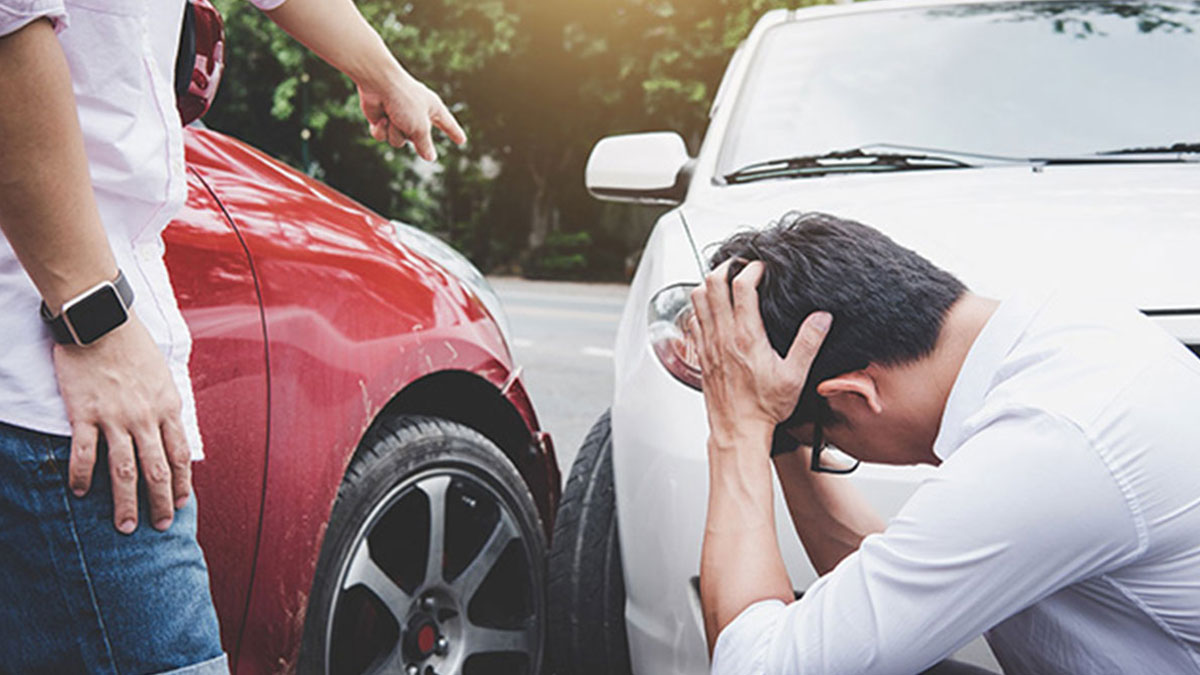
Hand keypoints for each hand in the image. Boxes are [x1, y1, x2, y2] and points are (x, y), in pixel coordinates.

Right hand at [52, 315, 190, 533]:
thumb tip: (170, 432)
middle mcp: (145, 417)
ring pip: (124, 470)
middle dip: (160, 502)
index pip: (180, 455)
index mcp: (167, 408)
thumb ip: (165, 407)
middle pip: (156, 470)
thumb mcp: (163, 376)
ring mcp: (115, 417)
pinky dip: (81, 476)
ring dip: (124, 502)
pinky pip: (84, 453)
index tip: (182, 504)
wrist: (102, 323)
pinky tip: (79, 493)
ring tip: (125, 526)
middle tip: (158, 527)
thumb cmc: (133, 347)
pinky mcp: (85, 413)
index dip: (182, 483)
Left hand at [357, 66, 466, 161]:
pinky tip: (380, 118)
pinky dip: (381, 130)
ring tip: (392, 117)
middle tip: (405, 120)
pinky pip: (384, 136)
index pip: (447, 124)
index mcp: (432, 108)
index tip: (462, 140)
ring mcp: (399, 116)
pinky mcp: (383, 119)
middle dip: (410, 134)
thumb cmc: (404, 100)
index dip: (454, 132)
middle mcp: (417, 113)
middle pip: (417, 140)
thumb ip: (425, 145)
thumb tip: (430, 157)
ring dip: (394, 132)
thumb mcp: (420, 127)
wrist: (377, 83)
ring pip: (398, 141)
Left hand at [690, 260, 831, 450]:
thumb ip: (808, 343)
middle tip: (740, 267)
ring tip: (725, 282)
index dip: (752, 269)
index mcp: (747, 336)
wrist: (737, 430)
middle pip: (713, 284)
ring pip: (697, 298)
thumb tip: (822, 317)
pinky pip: (692, 319)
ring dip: (709, 284)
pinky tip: (713, 310)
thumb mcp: (795, 376)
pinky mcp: (700, 354)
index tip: (762, 268)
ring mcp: (708, 343)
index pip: (742, 287)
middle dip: (727, 267)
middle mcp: (723, 335)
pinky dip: (700, 306)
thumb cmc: (764, 407)